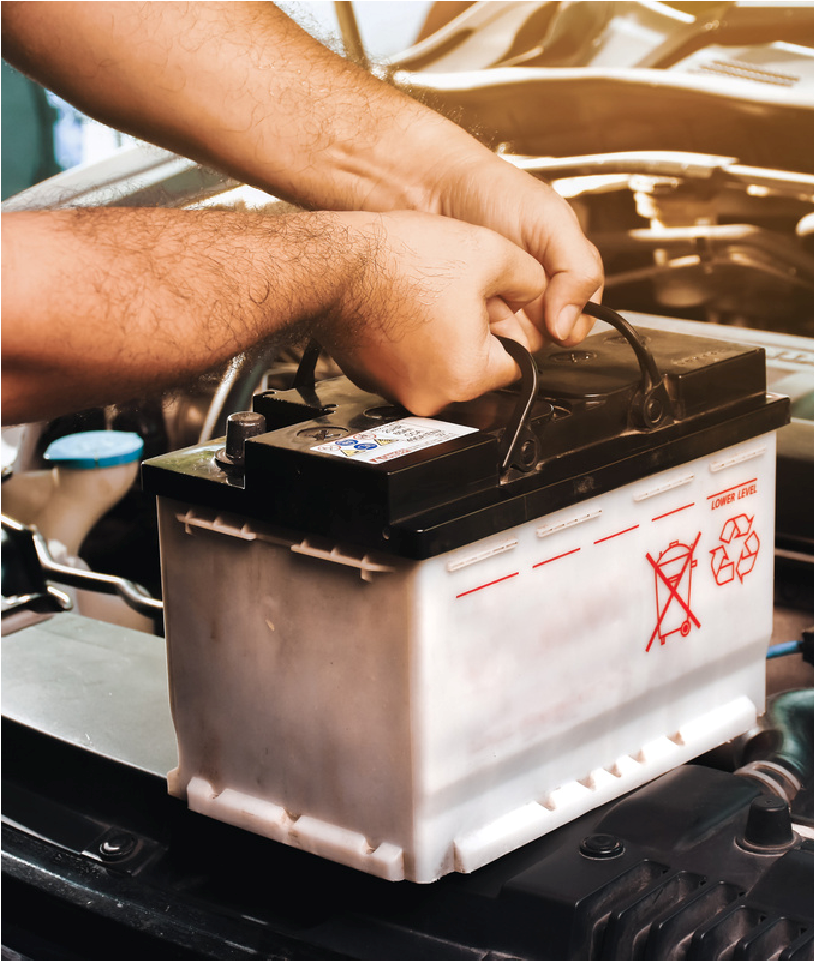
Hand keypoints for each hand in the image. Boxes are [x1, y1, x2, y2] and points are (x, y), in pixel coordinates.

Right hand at [319, 211, 547, 415]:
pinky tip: (406, 307)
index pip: (519, 362)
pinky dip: (414, 340)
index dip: (513, 326)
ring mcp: (399, 392)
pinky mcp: (375, 380)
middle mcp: (433, 396)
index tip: (499, 305)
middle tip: (460, 295)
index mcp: (468, 375)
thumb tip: (538, 290)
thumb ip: (533, 278)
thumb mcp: (491, 253)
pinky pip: (411, 364)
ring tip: (429, 297)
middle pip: (480, 366)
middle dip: (479, 331)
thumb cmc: (398, 262)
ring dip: (446, 335)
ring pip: (445, 365)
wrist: (333, 264)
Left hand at [432, 153, 603, 345]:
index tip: (551, 316)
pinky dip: (474, 326)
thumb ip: (578, 269)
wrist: (433, 188)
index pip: (581, 320)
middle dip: (529, 325)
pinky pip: (480, 340)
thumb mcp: (552, 221)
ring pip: (513, 344)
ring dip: (502, 327)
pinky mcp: (470, 317)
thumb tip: (570, 325)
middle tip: (513, 297)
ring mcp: (502, 308)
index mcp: (565, 274)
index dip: (569, 324)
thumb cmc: (493, 194)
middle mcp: (536, 295)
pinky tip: (466, 303)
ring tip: (488, 296)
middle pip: (546, 339)